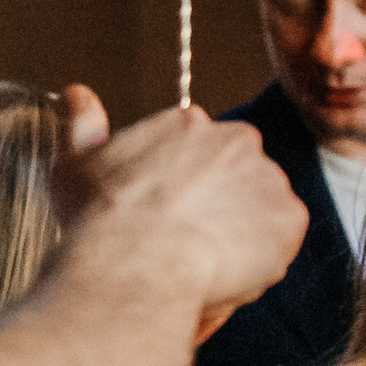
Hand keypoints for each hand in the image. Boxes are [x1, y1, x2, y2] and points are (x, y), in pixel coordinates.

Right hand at [52, 84, 307, 340]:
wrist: (134, 264)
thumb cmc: (99, 220)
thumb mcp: (75, 164)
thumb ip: (82, 125)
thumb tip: (76, 93)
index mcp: (189, 123)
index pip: (199, 154)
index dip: (182, 192)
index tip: (165, 216)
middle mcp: (237, 139)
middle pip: (236, 178)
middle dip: (216, 208)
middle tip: (186, 243)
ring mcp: (268, 177)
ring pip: (260, 211)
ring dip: (240, 234)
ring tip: (202, 263)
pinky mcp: (290, 217)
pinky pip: (281, 241)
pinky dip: (262, 259)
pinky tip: (224, 272)